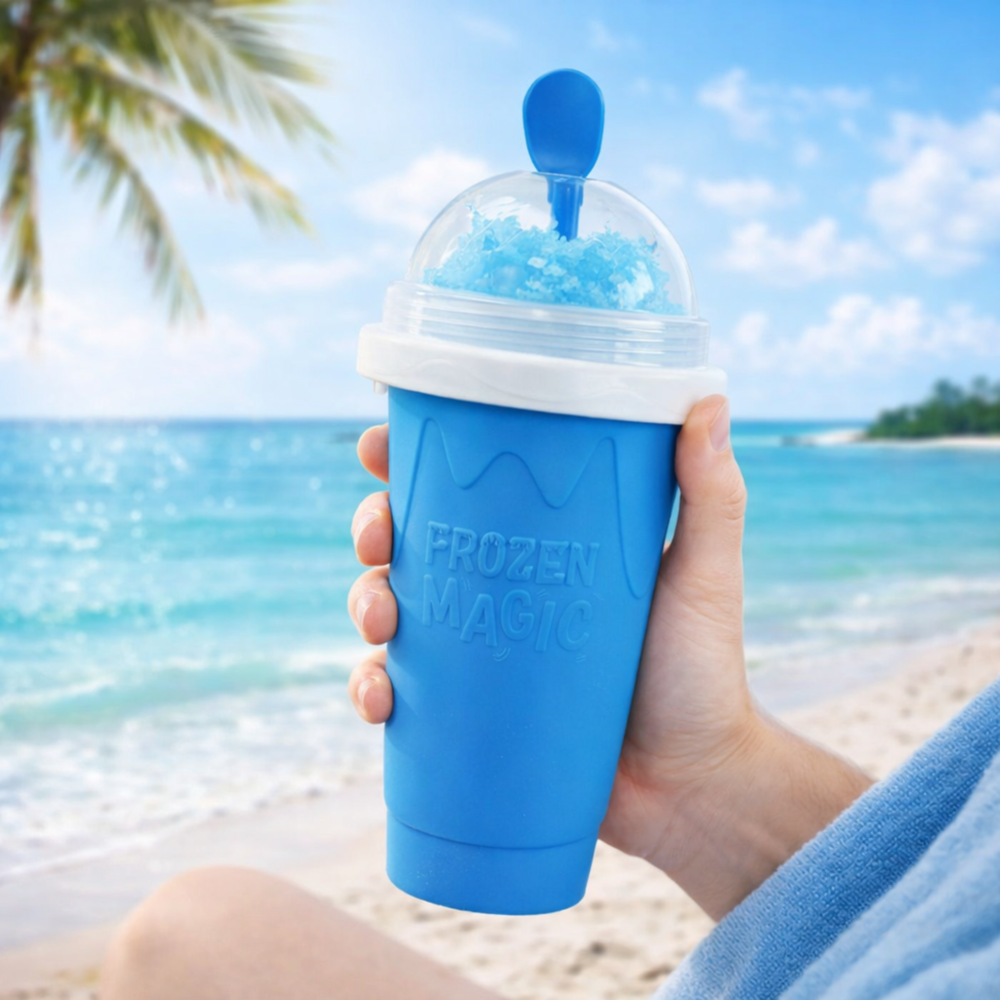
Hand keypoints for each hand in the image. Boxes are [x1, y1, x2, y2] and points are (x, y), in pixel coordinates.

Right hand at [347, 398, 870, 918]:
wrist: (691, 782)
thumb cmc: (701, 669)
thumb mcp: (704, 572)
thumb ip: (710, 493)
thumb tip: (708, 396)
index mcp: (540, 544)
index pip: (465, 487)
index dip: (411, 461)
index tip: (380, 447)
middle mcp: (499, 589)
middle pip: (410, 541)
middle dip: (373, 529)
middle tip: (378, 539)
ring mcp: (478, 651)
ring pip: (391, 610)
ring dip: (364, 604)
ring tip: (380, 623)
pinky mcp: (465, 713)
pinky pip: (399, 693)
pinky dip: (371, 690)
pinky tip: (380, 700)